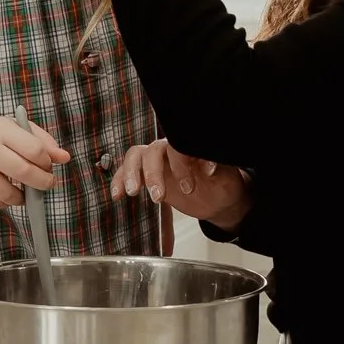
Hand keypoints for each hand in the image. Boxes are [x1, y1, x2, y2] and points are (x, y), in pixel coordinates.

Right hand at [0, 113, 68, 208]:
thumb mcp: (17, 128)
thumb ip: (43, 141)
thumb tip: (65, 158)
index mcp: (1, 132)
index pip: (34, 150)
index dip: (47, 162)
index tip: (47, 165)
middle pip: (24, 173)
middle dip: (43, 182)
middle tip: (47, 183)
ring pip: (9, 194)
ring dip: (24, 197)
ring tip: (26, 191)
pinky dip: (7, 202)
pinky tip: (9, 192)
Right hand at [112, 140, 252, 230]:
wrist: (217, 197)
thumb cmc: (222, 183)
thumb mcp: (226, 177)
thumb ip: (218, 168)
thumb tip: (209, 166)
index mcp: (189, 146)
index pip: (179, 147)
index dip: (181, 165)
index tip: (189, 187)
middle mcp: (170, 148)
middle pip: (153, 151)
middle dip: (153, 173)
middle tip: (159, 197)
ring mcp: (156, 161)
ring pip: (135, 157)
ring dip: (131, 174)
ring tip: (133, 193)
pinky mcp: (146, 175)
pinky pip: (127, 173)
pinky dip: (119, 181)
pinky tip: (117, 195)